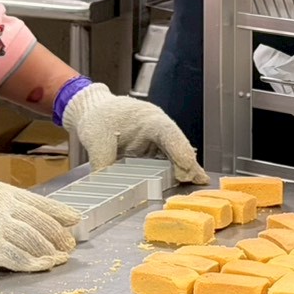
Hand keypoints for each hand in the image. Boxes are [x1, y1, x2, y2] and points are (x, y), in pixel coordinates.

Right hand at [0, 179, 79, 271]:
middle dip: (58, 236)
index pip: (41, 203)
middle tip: (68, 246)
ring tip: (57, 258)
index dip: (61, 213)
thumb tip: (25, 212)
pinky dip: (31, 263)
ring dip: (48, 251)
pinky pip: (15, 256)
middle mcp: (3, 207)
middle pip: (41, 224)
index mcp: (3, 192)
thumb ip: (3, 202)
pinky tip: (40, 267)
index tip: (74, 220)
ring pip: (32, 240)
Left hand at [63, 83, 207, 184]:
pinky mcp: (153, 152)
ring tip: (198, 183)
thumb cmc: (98, 116)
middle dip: (187, 163)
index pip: (167, 132)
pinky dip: (176, 172)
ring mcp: (157, 141)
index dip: (178, 148)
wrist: (95, 111)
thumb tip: (104, 181)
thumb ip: (102, 159)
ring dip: (185, 169)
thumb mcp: (95, 137)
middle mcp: (157, 129)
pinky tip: (186, 182)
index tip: (186, 166)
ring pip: (175, 154)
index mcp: (147, 119)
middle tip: (198, 180)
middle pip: (177, 145)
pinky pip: (167, 161)